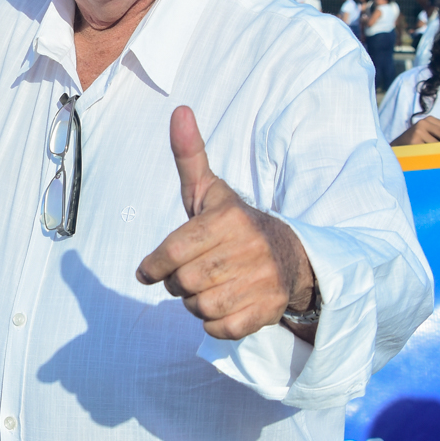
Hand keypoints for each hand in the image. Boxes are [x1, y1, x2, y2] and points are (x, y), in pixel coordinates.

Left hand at [137, 106, 316, 340]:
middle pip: (183, 283)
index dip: (154, 266)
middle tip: (189, 275)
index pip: (171, 253)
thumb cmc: (232, 224)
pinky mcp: (269, 310)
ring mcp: (262, 281)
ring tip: (208, 287)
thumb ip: (189, 155)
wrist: (290, 255)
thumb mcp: (208, 190)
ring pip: (200, 308)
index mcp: (227, 219)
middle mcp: (248, 249)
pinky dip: (215, 324)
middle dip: (178, 283)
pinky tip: (224, 304)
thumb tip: (179, 110)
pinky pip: (221, 329)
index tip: (149, 270)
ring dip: (195, 303)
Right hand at [391, 115, 439, 157]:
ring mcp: (418, 130)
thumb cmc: (416, 143)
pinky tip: (434, 158)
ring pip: (437, 143)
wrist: (396, 148)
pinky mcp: (414, 140)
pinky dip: (434, 155)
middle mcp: (423, 122)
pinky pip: (429, 149)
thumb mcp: (428, 135)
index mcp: (429, 120)